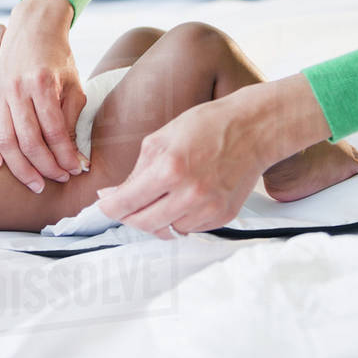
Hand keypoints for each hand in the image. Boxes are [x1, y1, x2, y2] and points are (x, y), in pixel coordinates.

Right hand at [0, 0, 87, 191]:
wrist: (33, 28)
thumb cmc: (58, 58)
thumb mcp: (74, 84)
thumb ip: (71, 118)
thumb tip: (74, 156)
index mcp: (42, 83)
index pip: (54, 131)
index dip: (66, 155)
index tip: (76, 169)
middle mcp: (17, 88)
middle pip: (29, 140)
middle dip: (46, 166)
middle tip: (59, 179)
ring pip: (6, 139)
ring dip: (21, 167)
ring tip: (35, 183)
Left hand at [95, 93, 269, 238]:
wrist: (253, 129)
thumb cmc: (206, 125)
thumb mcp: (161, 138)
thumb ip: (136, 171)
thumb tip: (113, 195)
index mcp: (170, 168)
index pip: (127, 202)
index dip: (108, 207)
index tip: (104, 205)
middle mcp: (189, 193)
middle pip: (144, 224)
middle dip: (128, 216)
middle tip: (126, 205)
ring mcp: (208, 208)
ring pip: (167, 231)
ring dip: (156, 219)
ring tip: (158, 199)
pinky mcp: (223, 216)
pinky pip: (190, 229)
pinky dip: (179, 219)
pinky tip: (182, 200)